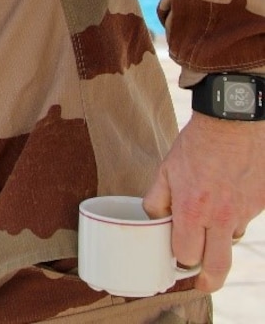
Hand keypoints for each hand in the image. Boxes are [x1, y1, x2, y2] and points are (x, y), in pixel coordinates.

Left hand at [142, 114, 264, 291]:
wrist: (233, 123)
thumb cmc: (196, 145)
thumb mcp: (166, 170)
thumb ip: (157, 200)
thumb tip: (153, 221)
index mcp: (193, 210)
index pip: (186, 255)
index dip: (179, 259)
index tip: (176, 257)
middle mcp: (222, 217)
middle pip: (217, 266)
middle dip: (208, 280)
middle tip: (202, 283)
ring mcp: (245, 213)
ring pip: (232, 241)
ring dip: (220, 241)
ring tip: (208, 227)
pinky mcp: (261, 204)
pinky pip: (245, 221)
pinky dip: (234, 219)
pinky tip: (225, 201)